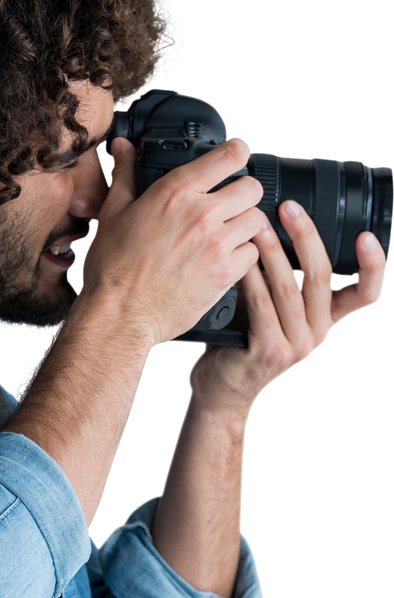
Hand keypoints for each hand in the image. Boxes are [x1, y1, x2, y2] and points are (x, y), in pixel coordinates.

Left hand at [185, 200, 388, 416]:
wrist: (224, 389)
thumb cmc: (246, 342)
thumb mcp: (277, 311)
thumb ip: (287, 280)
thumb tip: (280, 225)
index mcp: (328, 322)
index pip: (367, 295)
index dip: (375, 267)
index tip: (367, 237)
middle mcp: (319, 335)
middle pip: (321, 277)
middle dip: (305, 236)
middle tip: (288, 207)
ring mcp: (296, 346)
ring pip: (289, 287)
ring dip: (272, 251)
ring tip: (256, 224)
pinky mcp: (268, 351)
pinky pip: (261, 303)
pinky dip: (250, 276)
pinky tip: (242, 257)